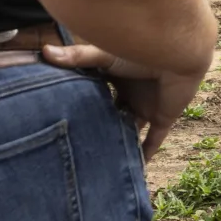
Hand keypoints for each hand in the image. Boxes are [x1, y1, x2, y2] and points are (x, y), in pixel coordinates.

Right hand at [42, 42, 205, 160]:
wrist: (176, 53)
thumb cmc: (140, 49)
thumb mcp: (104, 56)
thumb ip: (77, 58)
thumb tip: (44, 52)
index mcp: (116, 78)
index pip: (96, 95)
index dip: (82, 105)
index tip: (63, 119)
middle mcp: (130, 94)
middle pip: (112, 115)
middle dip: (100, 128)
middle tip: (77, 148)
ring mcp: (147, 107)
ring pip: (130, 130)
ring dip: (120, 143)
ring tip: (99, 165)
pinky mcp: (162, 118)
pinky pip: (153, 141)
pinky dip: (144, 155)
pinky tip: (133, 171)